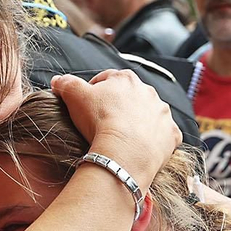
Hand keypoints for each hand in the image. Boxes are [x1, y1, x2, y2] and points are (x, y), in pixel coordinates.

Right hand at [52, 70, 179, 186]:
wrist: (124, 152)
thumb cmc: (99, 121)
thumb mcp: (74, 96)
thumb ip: (66, 84)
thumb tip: (58, 80)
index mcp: (126, 78)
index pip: (107, 79)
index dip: (94, 91)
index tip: (87, 106)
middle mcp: (149, 92)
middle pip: (130, 97)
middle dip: (119, 107)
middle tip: (105, 124)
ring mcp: (163, 113)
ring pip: (150, 115)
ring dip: (139, 123)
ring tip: (124, 139)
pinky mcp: (172, 134)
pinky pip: (165, 136)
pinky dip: (156, 141)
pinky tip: (143, 149)